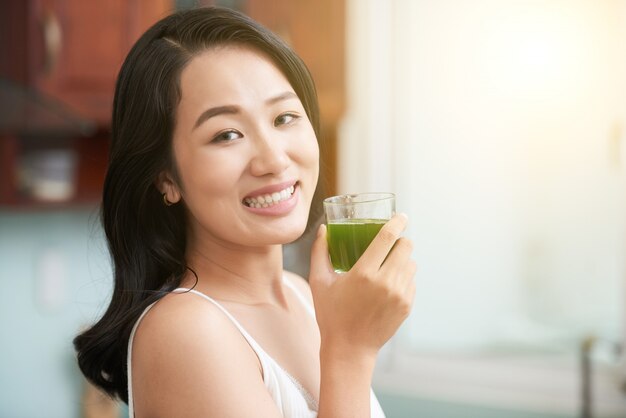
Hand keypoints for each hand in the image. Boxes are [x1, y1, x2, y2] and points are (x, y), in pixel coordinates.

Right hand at [308, 213, 416, 357]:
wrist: (349, 349)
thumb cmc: (331, 314)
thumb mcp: (319, 282)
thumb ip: (320, 252)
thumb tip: (324, 228)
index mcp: (364, 273)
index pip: (388, 238)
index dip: (397, 222)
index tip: (401, 215)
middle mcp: (386, 282)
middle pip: (406, 246)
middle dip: (399, 240)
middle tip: (389, 243)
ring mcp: (399, 295)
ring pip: (411, 263)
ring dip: (402, 258)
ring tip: (387, 265)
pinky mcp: (407, 305)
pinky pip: (412, 280)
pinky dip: (403, 276)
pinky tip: (388, 283)